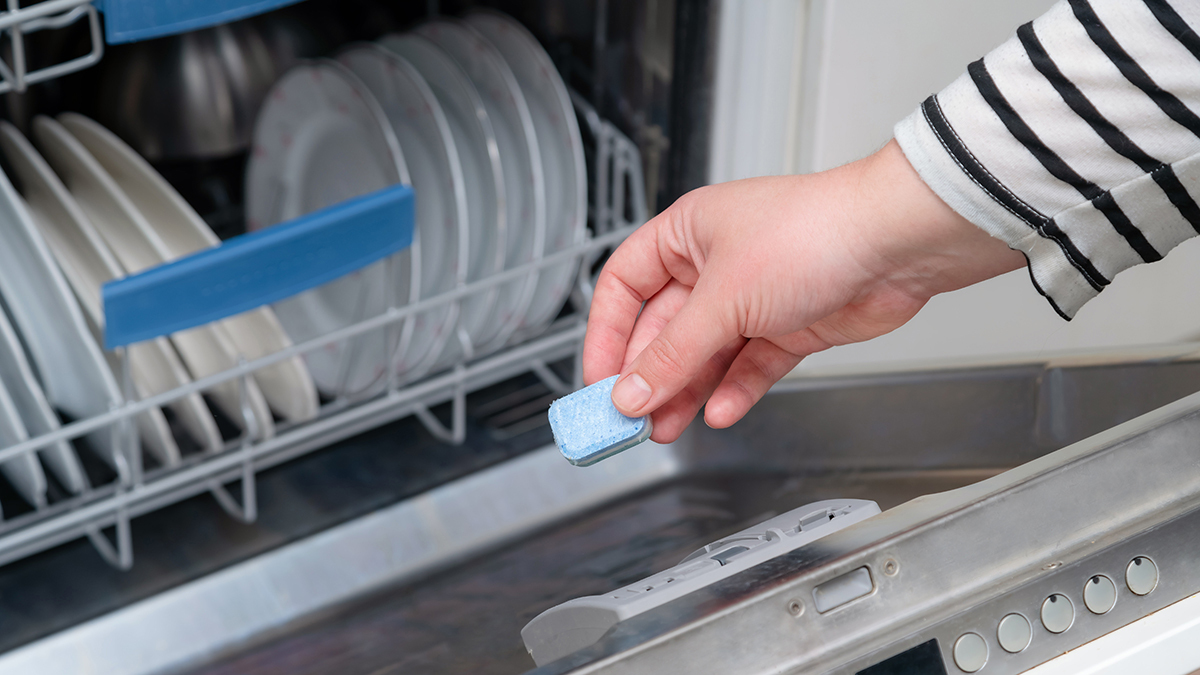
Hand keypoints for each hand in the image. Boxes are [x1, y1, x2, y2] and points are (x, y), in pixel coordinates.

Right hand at [582, 140, 1024, 442]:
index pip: (624, 286)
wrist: (896, 245)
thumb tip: (630, 391)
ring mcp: (754, 298)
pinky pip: (749, 366)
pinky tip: (721, 411)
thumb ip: (672, 354)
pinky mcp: (789, 327)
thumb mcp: (723, 299)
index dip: (606, 334)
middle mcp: (716, 264)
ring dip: (685, 392)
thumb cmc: (814, 232)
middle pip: (663, 328)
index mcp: (687, 234)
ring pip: (705, 355)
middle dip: (647, 375)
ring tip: (665, 428)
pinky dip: (734, 390)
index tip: (598, 380)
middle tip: (629, 419)